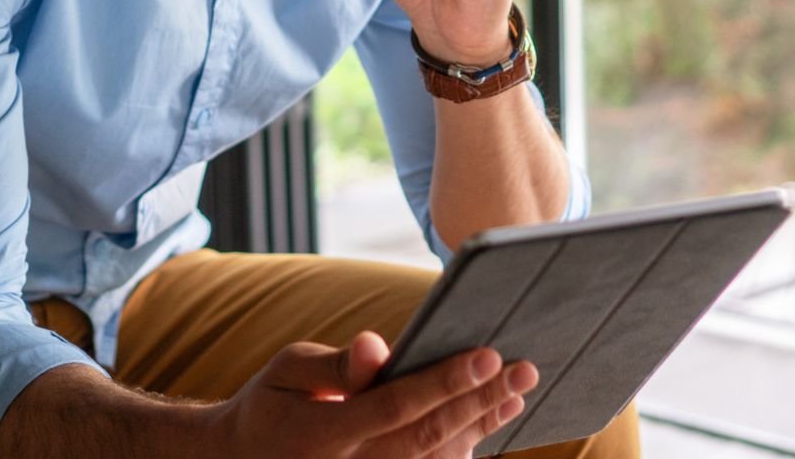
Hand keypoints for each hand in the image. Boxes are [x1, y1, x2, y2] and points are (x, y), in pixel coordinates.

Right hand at [211, 331, 536, 457]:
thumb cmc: (270, 406)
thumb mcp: (287, 372)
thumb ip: (335, 365)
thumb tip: (378, 346)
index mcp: (327, 433)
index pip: (398, 405)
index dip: (447, 381)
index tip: (489, 354)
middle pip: (430, 436)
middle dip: (481, 401)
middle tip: (524, 370)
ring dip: (480, 427)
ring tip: (516, 394)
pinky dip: (460, 453)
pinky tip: (487, 424)